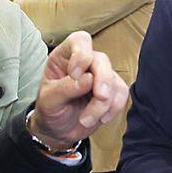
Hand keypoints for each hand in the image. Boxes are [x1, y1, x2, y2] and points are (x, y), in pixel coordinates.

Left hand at [29, 31, 129, 147]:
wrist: (58, 131)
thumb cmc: (50, 111)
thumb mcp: (49, 100)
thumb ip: (67, 88)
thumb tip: (90, 79)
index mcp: (65, 57)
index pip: (80, 41)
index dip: (82, 54)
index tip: (74, 74)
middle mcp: (85, 63)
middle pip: (102, 60)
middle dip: (102, 81)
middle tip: (99, 98)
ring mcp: (100, 76)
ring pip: (113, 80)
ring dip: (104, 104)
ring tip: (86, 120)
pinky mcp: (112, 91)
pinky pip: (122, 93)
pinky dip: (113, 108)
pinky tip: (100, 119)